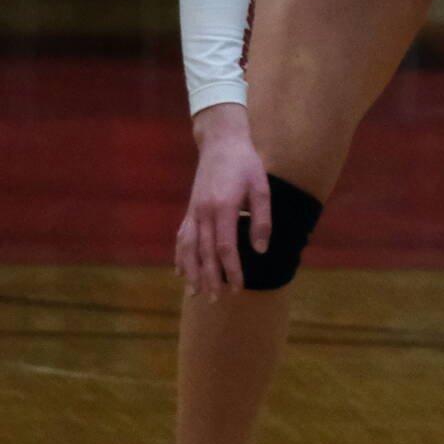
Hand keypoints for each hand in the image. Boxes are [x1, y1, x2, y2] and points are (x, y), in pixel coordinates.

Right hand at [174, 104, 269, 299]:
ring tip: (197, 293)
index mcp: (224, 207)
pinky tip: (182, 272)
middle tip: (217, 300)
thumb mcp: (262, 187)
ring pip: (189, 249)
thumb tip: (260, 250)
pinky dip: (181, 257)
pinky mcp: (190, 210)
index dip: (231, 269)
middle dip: (211, 278)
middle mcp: (204, 213)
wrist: (221, 143)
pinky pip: (182, 238)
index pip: (225, 247)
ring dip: (193, 273)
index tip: (238, 286)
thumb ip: (261, 219)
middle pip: (204, 253)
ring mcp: (193, 212)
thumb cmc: (246, 164)